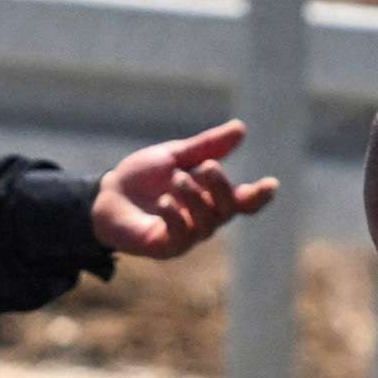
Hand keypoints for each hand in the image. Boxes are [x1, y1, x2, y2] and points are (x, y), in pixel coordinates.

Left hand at [91, 121, 276, 261]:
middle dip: (221, 188)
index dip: (259, 196)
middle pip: (228, 210)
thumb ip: (207, 146)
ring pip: (206, 223)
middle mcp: (204, 219)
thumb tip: (241, 129)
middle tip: (207, 167)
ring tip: (177, 178)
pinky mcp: (165, 247)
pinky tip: (165, 200)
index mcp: (210, 197)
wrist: (106, 195)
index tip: (271, 184)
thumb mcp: (174, 155)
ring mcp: (186, 236)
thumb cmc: (142, 177)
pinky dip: (176, 216)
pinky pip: (180, 236)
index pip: (243, 201)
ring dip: (196, 199)